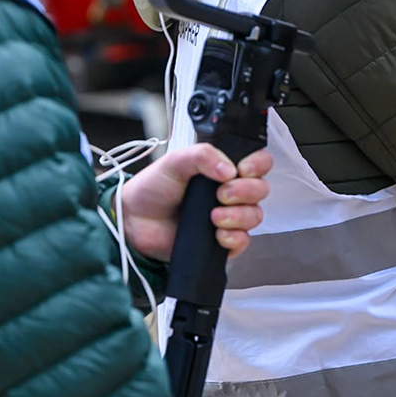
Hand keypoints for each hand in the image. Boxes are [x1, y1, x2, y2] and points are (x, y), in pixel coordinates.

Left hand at [118, 145, 271, 261]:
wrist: (134, 221)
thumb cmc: (152, 190)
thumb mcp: (175, 161)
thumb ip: (202, 155)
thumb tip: (229, 168)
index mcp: (223, 169)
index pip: (258, 163)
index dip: (258, 165)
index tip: (241, 169)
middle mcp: (230, 192)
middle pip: (261, 190)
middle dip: (245, 191)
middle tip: (221, 194)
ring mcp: (228, 217)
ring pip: (255, 216)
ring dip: (239, 216)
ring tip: (214, 216)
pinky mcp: (223, 242)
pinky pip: (244, 242)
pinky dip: (234, 238)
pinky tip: (218, 234)